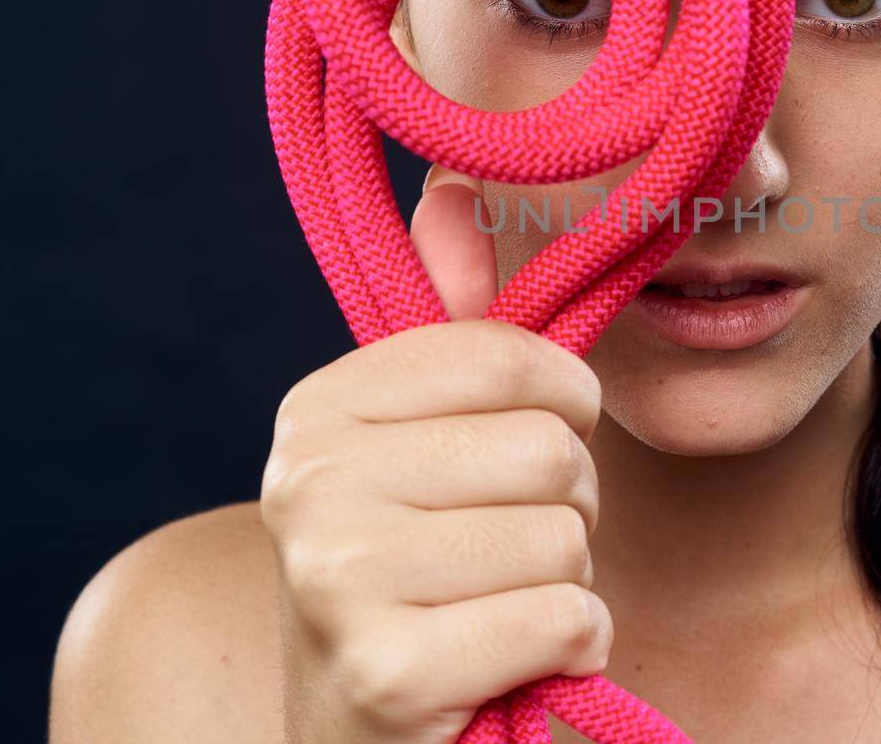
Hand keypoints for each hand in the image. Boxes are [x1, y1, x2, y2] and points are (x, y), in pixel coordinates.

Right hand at [259, 167, 609, 742]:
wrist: (361, 742)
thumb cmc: (418, 580)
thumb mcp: (427, 452)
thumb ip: (455, 333)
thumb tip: (454, 193)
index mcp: (320, 410)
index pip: (511, 357)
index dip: (562, 407)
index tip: (533, 447)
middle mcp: (308, 481)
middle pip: (550, 449)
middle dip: (565, 508)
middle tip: (504, 552)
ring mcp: (338, 578)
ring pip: (566, 535)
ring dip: (565, 582)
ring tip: (499, 606)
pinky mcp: (388, 673)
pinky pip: (567, 617)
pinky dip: (572, 647)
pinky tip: (513, 663)